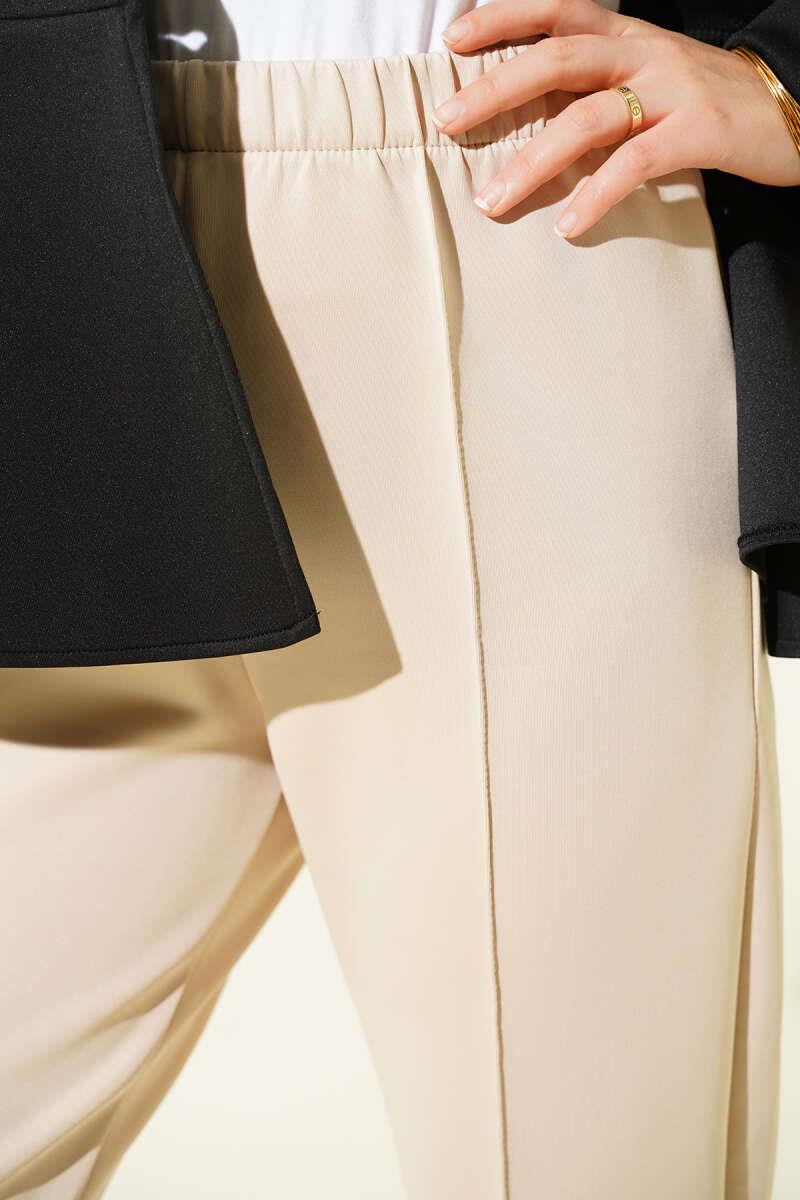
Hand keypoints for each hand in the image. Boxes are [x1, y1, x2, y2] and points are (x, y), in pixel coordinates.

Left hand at [432, 0, 799, 236]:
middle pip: (558, 59)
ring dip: (532, 162)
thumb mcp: (645, 77)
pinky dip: (595, 196)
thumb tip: (524, 109)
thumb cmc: (703, 101)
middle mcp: (644, 52)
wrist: (789, 107)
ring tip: (493, 201)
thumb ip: (592, 86)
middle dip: (496, 90)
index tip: (452, 43)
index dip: (503, 18)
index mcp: (626, 35)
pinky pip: (635, 164)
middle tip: (447, 123)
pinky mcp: (698, 132)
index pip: (557, 11)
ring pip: (588, 118)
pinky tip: (566, 227)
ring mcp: (671, 90)